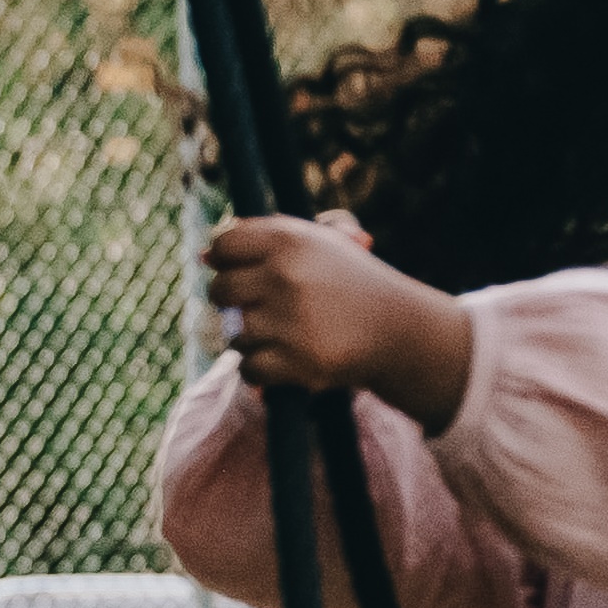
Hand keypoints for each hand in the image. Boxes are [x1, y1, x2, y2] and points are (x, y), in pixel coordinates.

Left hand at [205, 211, 473, 431]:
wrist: (402, 332)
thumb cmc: (354, 283)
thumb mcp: (323, 243)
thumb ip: (266, 235)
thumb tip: (204, 258)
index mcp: (288, 238)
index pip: (223, 245)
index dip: (229, 261)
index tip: (249, 271)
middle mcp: (286, 275)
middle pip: (221, 290)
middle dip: (238, 302)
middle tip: (268, 308)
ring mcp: (290, 319)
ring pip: (235, 333)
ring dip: (256, 339)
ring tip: (289, 336)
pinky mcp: (298, 360)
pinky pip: (250, 368)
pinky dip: (264, 371)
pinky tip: (287, 361)